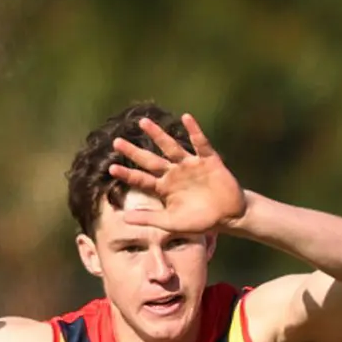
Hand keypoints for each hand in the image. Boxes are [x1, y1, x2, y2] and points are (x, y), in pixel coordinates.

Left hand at [106, 113, 244, 233]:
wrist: (230, 216)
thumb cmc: (201, 221)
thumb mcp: (173, 223)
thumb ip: (150, 219)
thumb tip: (124, 219)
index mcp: (165, 188)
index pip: (142, 179)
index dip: (127, 174)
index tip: (111, 168)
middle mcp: (174, 173)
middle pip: (150, 160)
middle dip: (134, 151)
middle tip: (116, 142)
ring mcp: (191, 165)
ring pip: (171, 147)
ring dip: (158, 135)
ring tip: (144, 122)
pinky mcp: (209, 161)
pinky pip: (201, 144)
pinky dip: (195, 131)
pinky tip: (187, 118)